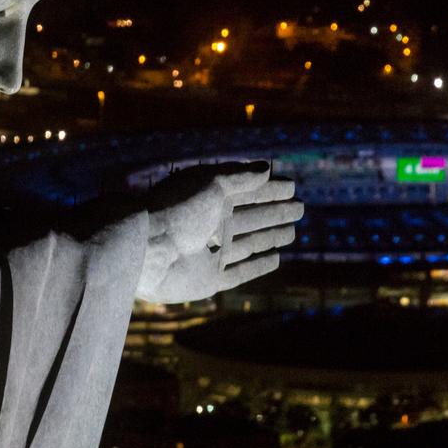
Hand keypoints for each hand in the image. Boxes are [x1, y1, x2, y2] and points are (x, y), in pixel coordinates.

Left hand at [136, 160, 303, 302]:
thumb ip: (242, 177)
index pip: (246, 191)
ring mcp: (210, 253)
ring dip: (271, 235)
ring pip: (248, 242)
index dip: (270, 188)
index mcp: (208, 198)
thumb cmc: (176, 209)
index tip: (293, 186)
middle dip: (275, 211)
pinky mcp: (209, 280)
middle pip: (250, 216)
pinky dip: (258, 266)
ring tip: (293, 231)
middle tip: (300, 207)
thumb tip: (267, 168)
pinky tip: (277, 258)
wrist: (147, 250)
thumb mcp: (212, 183)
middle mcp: (209, 224)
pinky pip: (239, 272)